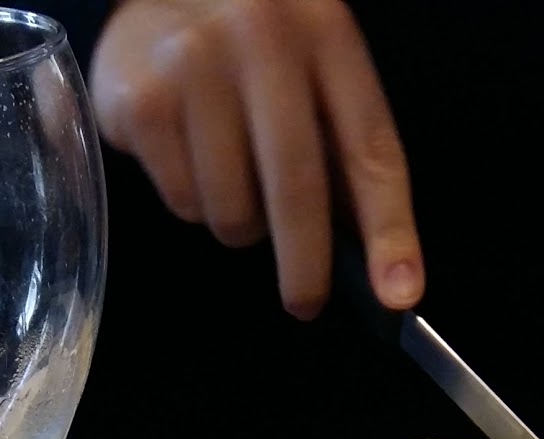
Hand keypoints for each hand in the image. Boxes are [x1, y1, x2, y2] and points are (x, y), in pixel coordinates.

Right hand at [89, 0, 421, 319]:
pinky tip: (188, 156)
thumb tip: (377, 262)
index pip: (369, 148)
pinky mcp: (144, 98)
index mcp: (325, 31)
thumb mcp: (308, 72)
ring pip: (233, 208)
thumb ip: (339, 149)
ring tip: (231, 180)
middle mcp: (263, 35)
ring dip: (237, 222)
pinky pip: (183, 200)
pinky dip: (191, 202)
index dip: (389, 231)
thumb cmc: (247, 50)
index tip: (399, 296)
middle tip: (305, 302)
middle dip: (305, 265)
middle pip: (297, 187)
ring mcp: (196, 63)